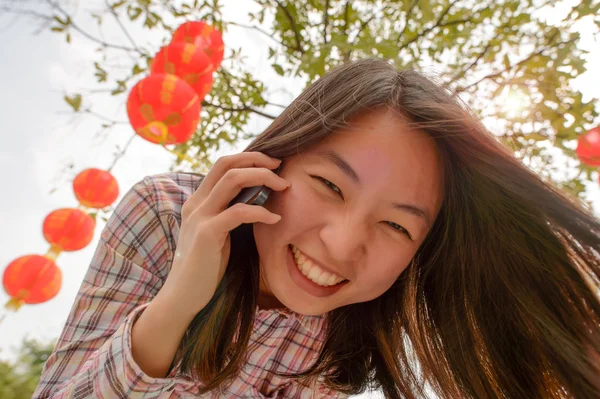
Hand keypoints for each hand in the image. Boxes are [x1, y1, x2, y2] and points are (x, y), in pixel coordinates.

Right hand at [156, 152, 289, 315]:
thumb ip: (229, 213)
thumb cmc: (206, 267)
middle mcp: (196, 203)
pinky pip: (238, 212)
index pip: (222, 164)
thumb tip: (258, 199)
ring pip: (232, 180)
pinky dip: (260, 211)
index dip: (248, 158)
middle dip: (257, 160)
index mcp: (198, 200)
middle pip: (226, 164)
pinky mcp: (206, 234)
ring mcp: (199, 216)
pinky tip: (275, 219)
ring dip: (262, 177)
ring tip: (283, 186)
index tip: (272, 164)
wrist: (182, 296)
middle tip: (280, 166)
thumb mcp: (218, 233)